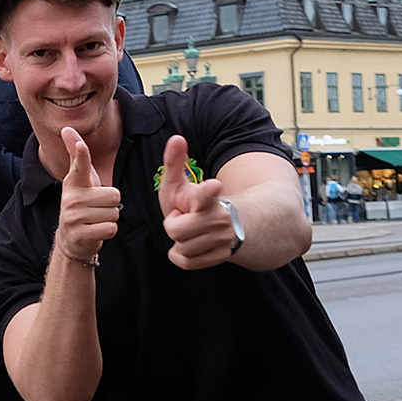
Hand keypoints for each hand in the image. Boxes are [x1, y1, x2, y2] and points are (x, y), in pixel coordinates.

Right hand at [54, 127, 118, 261]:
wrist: (71, 239)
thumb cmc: (80, 203)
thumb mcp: (78, 179)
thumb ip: (76, 155)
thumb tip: (66, 128)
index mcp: (73, 183)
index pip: (79, 165)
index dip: (80, 155)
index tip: (80, 145)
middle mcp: (71, 199)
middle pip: (114, 195)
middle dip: (111, 204)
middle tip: (97, 209)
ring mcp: (74, 218)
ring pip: (114, 213)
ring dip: (110, 218)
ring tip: (96, 220)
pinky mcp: (81, 235)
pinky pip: (111, 228)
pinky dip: (108, 231)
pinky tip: (97, 230)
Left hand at [158, 135, 229, 269]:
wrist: (228, 225)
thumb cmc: (195, 203)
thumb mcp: (182, 183)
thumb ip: (174, 163)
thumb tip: (176, 138)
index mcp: (209, 196)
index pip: (207, 195)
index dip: (207, 192)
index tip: (214, 185)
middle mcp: (220, 218)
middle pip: (175, 230)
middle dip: (173, 224)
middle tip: (182, 218)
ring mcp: (222, 240)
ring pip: (181, 248)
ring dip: (179, 241)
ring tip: (189, 230)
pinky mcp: (219, 257)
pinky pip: (185, 262)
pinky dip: (181, 255)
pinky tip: (190, 244)